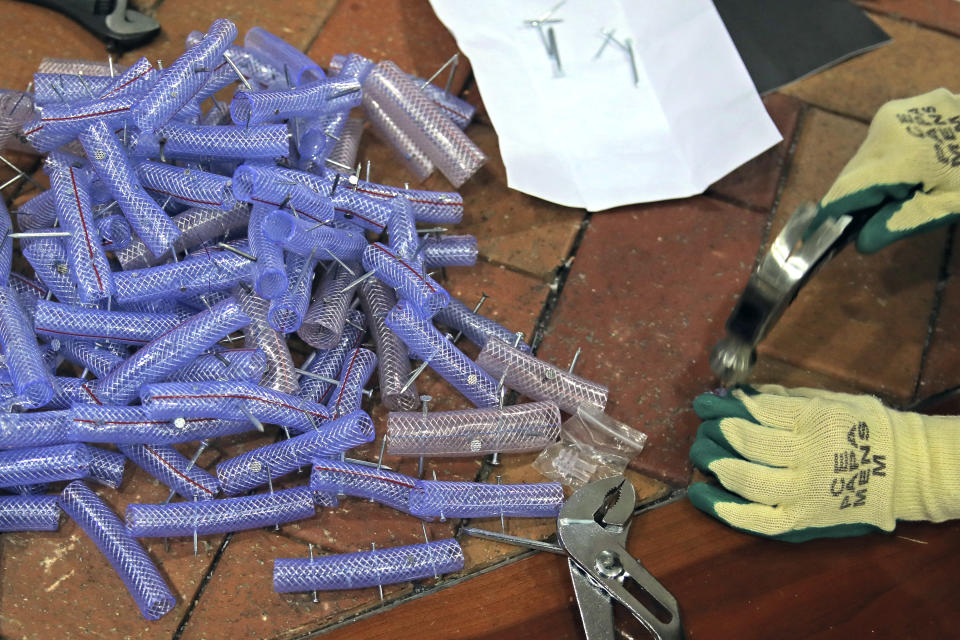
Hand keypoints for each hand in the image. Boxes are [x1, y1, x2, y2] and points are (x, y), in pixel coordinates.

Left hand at [688, 385, 959, 541]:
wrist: (901, 471)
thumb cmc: (858, 428)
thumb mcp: (825, 400)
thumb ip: (780, 399)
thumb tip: (735, 396)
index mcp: (814, 421)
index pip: (758, 412)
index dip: (724, 407)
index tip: (704, 403)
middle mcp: (808, 457)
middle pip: (747, 444)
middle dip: (715, 433)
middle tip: (703, 428)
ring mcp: (803, 492)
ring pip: (746, 480)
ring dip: (714, 465)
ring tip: (700, 455)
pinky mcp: (800, 520)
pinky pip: (755, 518)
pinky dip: (723, 507)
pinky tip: (700, 493)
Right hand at [809, 88, 959, 252]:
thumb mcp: (948, 206)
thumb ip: (899, 223)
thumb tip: (860, 243)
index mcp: (896, 154)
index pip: (845, 192)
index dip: (829, 216)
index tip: (812, 236)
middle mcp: (886, 126)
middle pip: (855, 172)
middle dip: (858, 199)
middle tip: (873, 220)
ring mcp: (898, 110)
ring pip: (868, 156)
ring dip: (873, 179)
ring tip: (903, 191)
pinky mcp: (908, 105)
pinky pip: (885, 140)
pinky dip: (889, 161)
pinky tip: (914, 169)